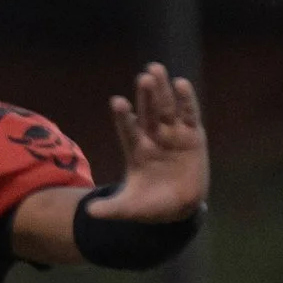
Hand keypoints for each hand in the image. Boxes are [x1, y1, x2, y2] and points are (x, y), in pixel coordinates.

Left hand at [86, 63, 206, 223]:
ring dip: (162, 90)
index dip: (124, 117)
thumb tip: (89, 213)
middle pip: (148, 113)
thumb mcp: (130, 208)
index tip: (118, 102)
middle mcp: (153, 138)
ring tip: (155, 69)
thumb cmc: (151, 205)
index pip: (128, 130)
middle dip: (145, 95)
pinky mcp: (193, 136)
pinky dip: (187, 101)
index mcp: (136, 151)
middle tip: (142, 77)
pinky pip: (190, 115)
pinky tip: (182, 83)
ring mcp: (173, 135)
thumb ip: (112, 208)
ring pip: (166, 108)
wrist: (178, 208)